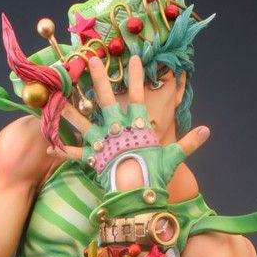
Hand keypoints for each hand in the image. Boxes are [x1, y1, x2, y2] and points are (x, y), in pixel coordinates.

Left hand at [47, 55, 208, 192]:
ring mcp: (103, 143)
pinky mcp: (93, 160)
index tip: (134, 58)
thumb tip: (207, 131)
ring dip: (69, 111)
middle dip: (97, 79)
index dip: (136, 77)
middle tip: (88, 60)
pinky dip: (63, 151)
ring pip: (83, 123)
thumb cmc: (156, 177)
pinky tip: (49, 145)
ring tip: (55, 99)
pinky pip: (75, 155)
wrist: (139, 198)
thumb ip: (188, 143)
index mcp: (137, 126)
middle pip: (105, 99)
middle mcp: (117, 130)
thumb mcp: (173, 158)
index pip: (137, 96)